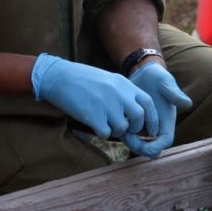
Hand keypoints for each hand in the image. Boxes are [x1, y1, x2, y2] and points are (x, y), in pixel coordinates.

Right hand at [31, 54, 156, 139]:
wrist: (59, 77)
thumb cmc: (83, 80)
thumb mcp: (109, 81)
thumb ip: (124, 94)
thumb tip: (137, 112)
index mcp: (124, 84)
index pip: (148, 103)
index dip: (152, 118)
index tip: (150, 129)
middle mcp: (118, 93)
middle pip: (138, 117)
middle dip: (134, 127)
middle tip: (124, 128)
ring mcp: (106, 104)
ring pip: (122, 128)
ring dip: (115, 131)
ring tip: (105, 124)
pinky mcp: (93, 115)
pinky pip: (105, 133)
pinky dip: (101, 133)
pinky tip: (94, 125)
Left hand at [122, 63, 192, 157]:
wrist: (143, 74)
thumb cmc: (158, 78)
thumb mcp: (166, 82)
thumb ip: (175, 93)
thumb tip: (187, 103)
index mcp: (167, 122)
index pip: (165, 142)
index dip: (156, 147)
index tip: (145, 146)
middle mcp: (156, 127)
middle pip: (150, 148)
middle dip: (139, 147)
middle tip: (126, 136)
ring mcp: (144, 127)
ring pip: (137, 144)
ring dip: (129, 141)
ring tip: (121, 129)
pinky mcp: (133, 123)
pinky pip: (129, 136)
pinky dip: (123, 134)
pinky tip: (117, 124)